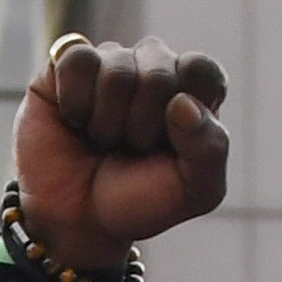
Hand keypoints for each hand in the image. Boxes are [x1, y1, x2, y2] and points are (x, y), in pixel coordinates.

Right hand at [10, 36, 228, 272]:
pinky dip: (75, 101)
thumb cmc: (139, 200)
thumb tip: (182, 103)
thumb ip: (211, 149)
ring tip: (102, 139)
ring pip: (116, 70)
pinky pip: (77, 61)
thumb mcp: (195, 192)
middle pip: (159, 74)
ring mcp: (113, 61)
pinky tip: (75, 120)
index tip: (170, 145)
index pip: (202, 70)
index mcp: (193, 89)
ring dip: (107, 122)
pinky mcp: (70, 62)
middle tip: (130, 148)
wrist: (77, 220)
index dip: (185, 113)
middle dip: (141, 126)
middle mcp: (155, 66)